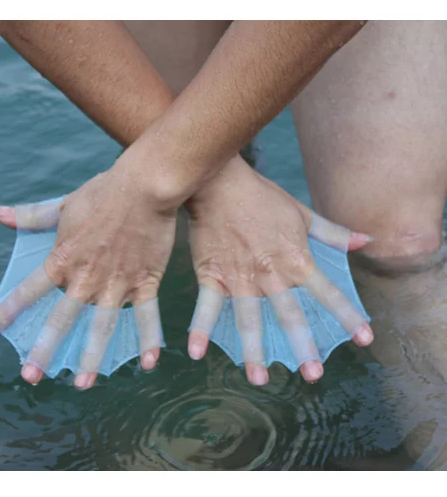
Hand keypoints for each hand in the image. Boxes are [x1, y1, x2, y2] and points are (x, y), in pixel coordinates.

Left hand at [0, 162, 176, 388]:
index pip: (29, 290)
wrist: (143, 188)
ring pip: (101, 327)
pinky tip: (148, 364)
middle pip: (61, 319)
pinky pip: (146, 316)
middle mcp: (86, 277)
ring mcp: (116, 283)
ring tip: (82, 384)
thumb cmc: (103, 193)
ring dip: (91, 357)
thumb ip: (33, 215)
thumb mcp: (64, 204)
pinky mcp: (144, 282)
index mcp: (64, 257)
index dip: (7, 311)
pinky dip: (148, 340)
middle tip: (30, 376)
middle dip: (43, 349)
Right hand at [186, 155, 373, 384]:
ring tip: (258, 379)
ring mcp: (240, 277)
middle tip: (313, 375)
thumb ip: (333, 232)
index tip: (364, 338)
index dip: (347, 315)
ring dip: (253, 350)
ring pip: (249, 318)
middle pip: (289, 314)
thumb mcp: (302, 213)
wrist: (221, 184)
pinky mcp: (212, 276)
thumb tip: (365, 241)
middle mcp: (270, 273)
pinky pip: (206, 306)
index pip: (327, 292)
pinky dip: (201, 329)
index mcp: (295, 257)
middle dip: (303, 346)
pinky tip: (196, 353)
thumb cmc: (263, 198)